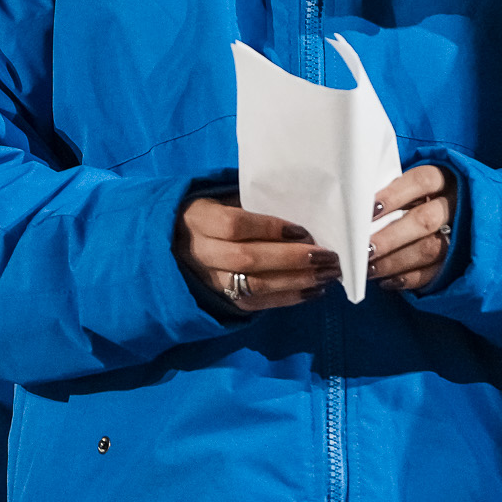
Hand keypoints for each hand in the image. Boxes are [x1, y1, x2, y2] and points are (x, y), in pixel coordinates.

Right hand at [175, 193, 337, 311]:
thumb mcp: (222, 198)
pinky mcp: (222, 300)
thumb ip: (253, 204)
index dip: (268, 228)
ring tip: (327, 275)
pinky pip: (256, 303)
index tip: (301, 229)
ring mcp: (210, 280)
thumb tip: (301, 210)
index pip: (233, 226)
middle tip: (326, 256)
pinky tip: (314, 291)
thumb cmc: (212, 213)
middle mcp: (201, 253)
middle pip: (246, 259)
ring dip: (295, 281)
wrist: (173, 244)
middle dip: (290, 259)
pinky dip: (287, 298)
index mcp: (199, 219)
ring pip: (253, 286)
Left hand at [367, 164, 456, 292]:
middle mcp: (457, 204)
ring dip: (396, 261)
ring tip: (369, 269)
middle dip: (391, 237)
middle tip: (365, 249)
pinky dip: (409, 279)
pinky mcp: (461, 261)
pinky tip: (387, 281)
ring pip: (430, 249)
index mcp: (445, 178)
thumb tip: (359, 206)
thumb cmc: (424, 197)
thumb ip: (394, 191)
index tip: (368, 210)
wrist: (469, 213)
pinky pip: (436, 273)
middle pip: (425, 220)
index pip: (421, 181)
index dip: (394, 195)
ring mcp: (462, 234)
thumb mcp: (416, 186)